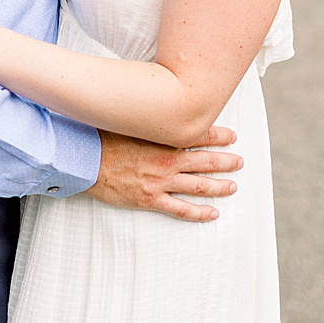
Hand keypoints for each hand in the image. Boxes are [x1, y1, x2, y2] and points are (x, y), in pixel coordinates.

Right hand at [88, 128, 242, 221]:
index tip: (232, 136)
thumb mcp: (132, 121)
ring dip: (219, 186)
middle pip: (206, 161)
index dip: (220, 136)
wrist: (84, 158)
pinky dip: (199, 212)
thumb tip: (164, 109)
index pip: (201, 135)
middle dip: (226, 161)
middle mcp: (167, 160)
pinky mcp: (149, 198)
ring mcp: (160, 181)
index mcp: (164, 138)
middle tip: (239, 162)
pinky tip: (212, 213)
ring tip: (232, 186)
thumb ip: (151, 120)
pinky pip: (180, 209)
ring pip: (198, 185)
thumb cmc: (104, 137)